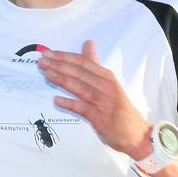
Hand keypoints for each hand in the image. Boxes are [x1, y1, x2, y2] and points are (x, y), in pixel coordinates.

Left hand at [37, 40, 151, 158]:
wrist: (136, 133)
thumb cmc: (119, 107)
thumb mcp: (109, 82)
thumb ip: (95, 64)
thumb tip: (88, 43)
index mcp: (107, 77)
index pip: (83, 62)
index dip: (64, 57)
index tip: (48, 54)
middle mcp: (106, 87)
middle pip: (79, 73)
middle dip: (59, 66)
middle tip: (41, 62)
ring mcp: (103, 103)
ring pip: (80, 88)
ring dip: (62, 80)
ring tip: (46, 74)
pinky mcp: (100, 118)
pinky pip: (83, 109)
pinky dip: (70, 104)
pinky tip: (56, 100)